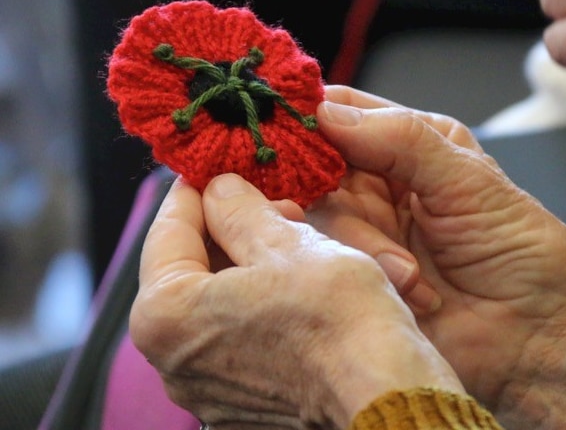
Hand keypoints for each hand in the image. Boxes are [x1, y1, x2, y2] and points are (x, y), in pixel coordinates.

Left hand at [131, 174, 462, 428]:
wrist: (388, 395)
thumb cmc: (342, 321)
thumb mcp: (288, 242)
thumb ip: (239, 210)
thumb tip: (222, 191)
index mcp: (167, 315)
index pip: (167, 230)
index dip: (198, 190)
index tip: (217, 169)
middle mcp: (173, 362)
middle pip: (189, 271)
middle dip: (228, 230)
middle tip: (268, 202)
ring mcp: (206, 390)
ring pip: (215, 306)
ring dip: (245, 268)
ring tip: (292, 242)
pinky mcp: (240, 407)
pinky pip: (237, 340)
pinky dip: (258, 309)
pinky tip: (297, 289)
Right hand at [311, 86, 565, 428]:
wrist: (533, 337)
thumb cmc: (519, 252)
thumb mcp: (469, 181)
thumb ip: (402, 140)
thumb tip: (327, 113)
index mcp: (412, 143)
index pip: (344, 112)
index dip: (313, 115)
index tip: (292, 127)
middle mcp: (381, 183)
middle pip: (318, 166)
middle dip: (338, 191)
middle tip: (370, 211)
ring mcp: (365, 231)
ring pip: (321, 217)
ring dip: (366, 245)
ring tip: (412, 272)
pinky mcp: (357, 276)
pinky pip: (329, 262)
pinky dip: (370, 274)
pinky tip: (413, 292)